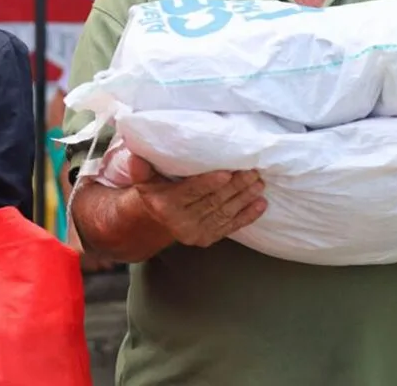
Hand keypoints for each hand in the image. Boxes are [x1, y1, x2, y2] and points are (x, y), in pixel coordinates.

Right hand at [129, 152, 266, 248]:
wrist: (156, 221)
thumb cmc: (155, 192)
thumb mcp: (144, 180)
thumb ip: (141, 169)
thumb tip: (135, 157)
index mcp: (166, 204)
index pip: (191, 192)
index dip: (209, 183)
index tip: (226, 173)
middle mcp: (181, 222)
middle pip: (212, 202)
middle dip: (235, 187)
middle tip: (252, 171)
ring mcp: (196, 233)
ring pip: (224, 213)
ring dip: (244, 199)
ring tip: (259, 183)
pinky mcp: (208, 239)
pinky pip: (230, 227)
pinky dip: (248, 216)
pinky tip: (261, 204)